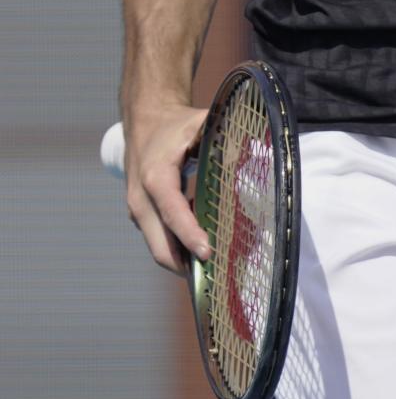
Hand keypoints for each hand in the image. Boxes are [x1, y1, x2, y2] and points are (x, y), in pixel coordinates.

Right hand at [124, 104, 208, 272]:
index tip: (208, 253)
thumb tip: (253, 148)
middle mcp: (142, 200)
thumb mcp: (199, 123)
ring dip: (184, 259)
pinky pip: (160, 240)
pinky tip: (205, 244)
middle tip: (218, 275)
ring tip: (216, 266)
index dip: (190, 236)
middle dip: (187, 265)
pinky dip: (179, 247)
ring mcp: (139, 212)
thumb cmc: (175, 125)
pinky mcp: (142, 218)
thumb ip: (223, 135)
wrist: (144, 123)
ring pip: (160, 249)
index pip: (172, 213)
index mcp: (156, 177)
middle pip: (161, 247)